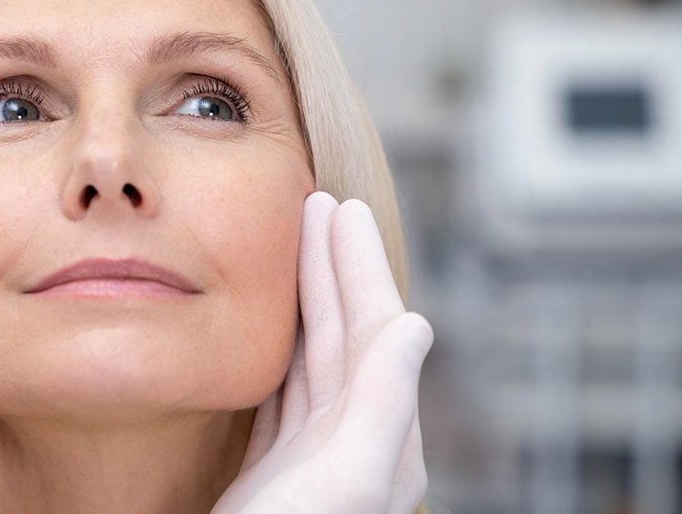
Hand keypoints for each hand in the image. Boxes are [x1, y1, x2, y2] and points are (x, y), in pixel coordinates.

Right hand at [212, 192, 433, 513]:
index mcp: (383, 442)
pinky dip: (273, 352)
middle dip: (330, 267)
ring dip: (303, 300)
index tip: (344, 207)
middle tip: (316, 202)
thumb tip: (417, 323)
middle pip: (343, 335)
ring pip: (309, 360)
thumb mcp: (348, 478)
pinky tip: (263, 335)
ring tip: (290, 248)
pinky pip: (277, 394)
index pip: (375, 332)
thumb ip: (382, 406)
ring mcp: (310, 460)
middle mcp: (352, 444)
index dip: (360, 267)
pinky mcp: (269, 477)